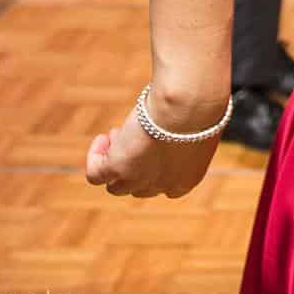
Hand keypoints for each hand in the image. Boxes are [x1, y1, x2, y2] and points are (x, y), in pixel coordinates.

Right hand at [84, 93, 220, 198]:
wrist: (188, 106)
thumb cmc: (198, 106)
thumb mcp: (197, 127)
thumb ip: (186, 135)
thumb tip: (174, 123)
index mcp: (187, 179)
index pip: (164, 186)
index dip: (153, 166)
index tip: (152, 144)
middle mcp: (163, 187)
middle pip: (139, 187)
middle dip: (135, 162)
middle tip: (135, 134)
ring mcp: (138, 181)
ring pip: (115, 186)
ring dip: (114, 161)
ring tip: (119, 133)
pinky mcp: (118, 169)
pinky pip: (95, 175)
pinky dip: (95, 158)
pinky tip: (103, 138)